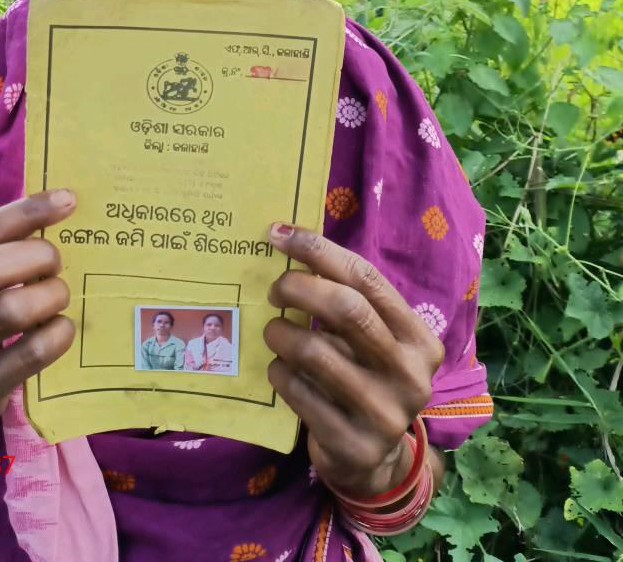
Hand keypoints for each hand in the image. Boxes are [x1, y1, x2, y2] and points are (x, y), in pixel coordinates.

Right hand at [0, 189, 76, 434]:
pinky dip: (57, 333)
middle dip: (35, 257)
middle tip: (55, 262)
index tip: (67, 201)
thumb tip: (58, 204)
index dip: (24, 213)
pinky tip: (61, 327)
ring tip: (58, 295)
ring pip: (10, 311)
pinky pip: (30, 354)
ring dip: (50, 295)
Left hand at [263, 223, 443, 498]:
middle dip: (298, 288)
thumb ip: (348, 299)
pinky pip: (298, 391)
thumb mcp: (371, 339)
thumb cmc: (364, 377)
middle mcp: (411, 375)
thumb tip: (288, 241)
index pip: (366, 278)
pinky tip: (278, 368)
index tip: (277, 234)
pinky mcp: (353, 444)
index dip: (317, 250)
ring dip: (281, 333)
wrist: (373, 459)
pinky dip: (278, 371)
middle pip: (346, 309)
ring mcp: (385, 414)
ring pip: (315, 352)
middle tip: (274, 291)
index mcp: (419, 339)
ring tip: (273, 331)